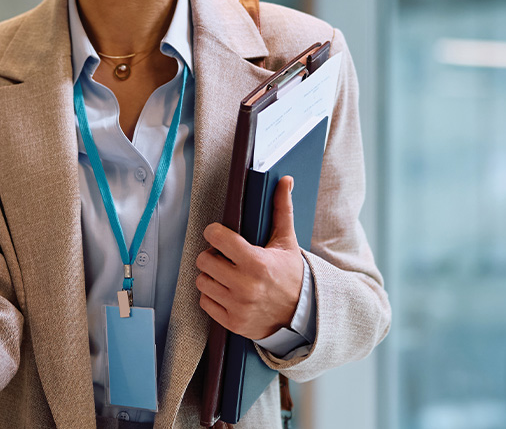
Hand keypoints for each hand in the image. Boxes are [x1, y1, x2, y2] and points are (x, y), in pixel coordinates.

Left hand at [195, 176, 303, 339]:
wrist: (303, 314)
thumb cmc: (292, 274)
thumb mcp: (286, 242)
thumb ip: (281, 209)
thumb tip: (285, 180)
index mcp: (256, 262)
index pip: (216, 238)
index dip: (214, 233)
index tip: (218, 235)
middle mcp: (245, 286)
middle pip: (203, 261)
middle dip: (212, 256)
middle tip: (224, 258)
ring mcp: (238, 307)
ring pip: (202, 282)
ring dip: (210, 277)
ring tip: (225, 275)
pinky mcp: (233, 323)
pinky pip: (205, 303)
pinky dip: (212, 297)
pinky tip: (226, 292)